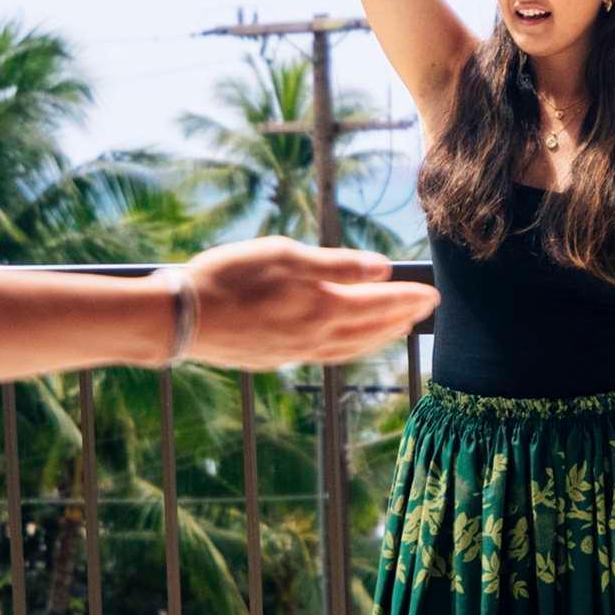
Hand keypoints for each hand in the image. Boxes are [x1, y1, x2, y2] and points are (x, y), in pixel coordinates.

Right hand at [182, 238, 436, 369]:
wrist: (182, 319)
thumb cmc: (227, 276)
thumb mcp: (283, 255)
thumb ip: (335, 264)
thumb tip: (381, 268)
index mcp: (322, 306)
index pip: (379, 302)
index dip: (408, 298)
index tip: (432, 295)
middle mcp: (316, 336)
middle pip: (372, 329)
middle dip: (402, 318)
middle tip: (427, 310)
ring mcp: (298, 352)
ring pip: (353, 347)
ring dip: (380, 336)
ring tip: (399, 328)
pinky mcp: (280, 359)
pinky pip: (331, 355)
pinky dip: (353, 348)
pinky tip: (351, 342)